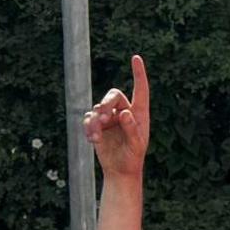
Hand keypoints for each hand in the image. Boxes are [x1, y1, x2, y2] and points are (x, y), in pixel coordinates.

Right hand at [82, 55, 149, 180]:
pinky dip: (89, 127)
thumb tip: (125, 113)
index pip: (140, 90)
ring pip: (98, 107)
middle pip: (113, 95)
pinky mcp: (98, 125)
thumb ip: (132, 129)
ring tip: (97, 135)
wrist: (120, 170)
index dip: (138, 74)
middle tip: (103, 116)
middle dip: (107, 104)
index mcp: (139, 113)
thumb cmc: (133, 158)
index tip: (136, 58)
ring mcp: (110, 117)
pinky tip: (92, 139)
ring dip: (96, 120)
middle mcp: (125, 111)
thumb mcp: (136, 145)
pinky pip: (89, 119)